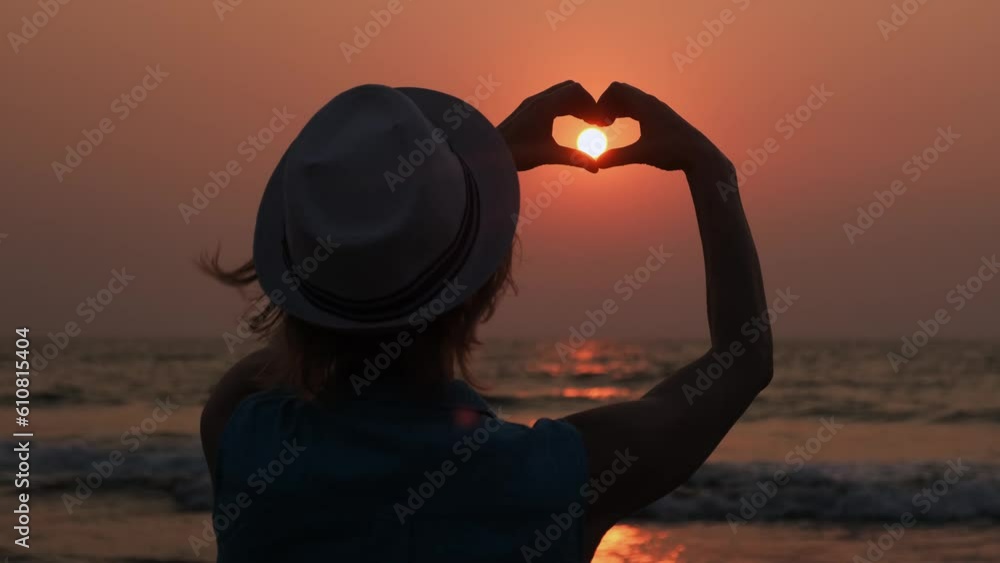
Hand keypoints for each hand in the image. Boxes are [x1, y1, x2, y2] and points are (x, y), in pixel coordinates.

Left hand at [498, 81, 603, 172]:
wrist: (487, 153)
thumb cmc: (516, 154)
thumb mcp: (548, 155)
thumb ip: (574, 158)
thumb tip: (596, 168)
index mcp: (545, 105)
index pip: (576, 92)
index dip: (592, 105)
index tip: (600, 123)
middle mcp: (538, 99)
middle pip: (570, 89)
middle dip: (586, 103)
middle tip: (595, 122)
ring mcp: (531, 103)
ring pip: (560, 93)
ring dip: (575, 104)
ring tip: (586, 122)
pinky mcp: (526, 109)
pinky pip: (551, 100)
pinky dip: (564, 106)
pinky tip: (568, 122)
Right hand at [595, 82, 723, 172]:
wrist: (699, 154)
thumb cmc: (673, 151)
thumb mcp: (642, 154)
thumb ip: (618, 157)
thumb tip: (596, 163)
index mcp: (646, 105)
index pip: (616, 89)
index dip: (602, 102)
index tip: (598, 122)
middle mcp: (651, 102)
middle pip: (621, 92)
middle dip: (606, 104)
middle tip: (599, 124)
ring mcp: (656, 109)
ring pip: (629, 99)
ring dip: (615, 108)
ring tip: (607, 126)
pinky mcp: (659, 117)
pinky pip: (637, 107)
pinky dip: (625, 113)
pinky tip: (622, 128)